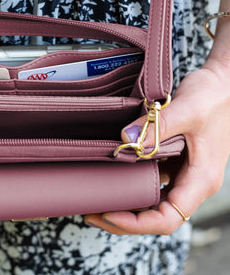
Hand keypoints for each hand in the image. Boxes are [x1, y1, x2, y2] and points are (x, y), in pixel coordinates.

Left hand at [84, 60, 229, 234]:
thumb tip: (125, 140)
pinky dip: (133, 183)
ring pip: (153, 200)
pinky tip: (114, 177)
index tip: (108, 214)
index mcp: (201, 179)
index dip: (137, 223)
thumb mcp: (187, 110)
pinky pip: (152, 179)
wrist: (222, 83)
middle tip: (91, 212)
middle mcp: (192, 181)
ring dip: (127, 203)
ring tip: (97, 199)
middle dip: (124, 219)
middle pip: (157, 215)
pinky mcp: (176, 159)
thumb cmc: (213, 96)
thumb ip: (157, 126)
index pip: (168, 218)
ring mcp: (184, 171)